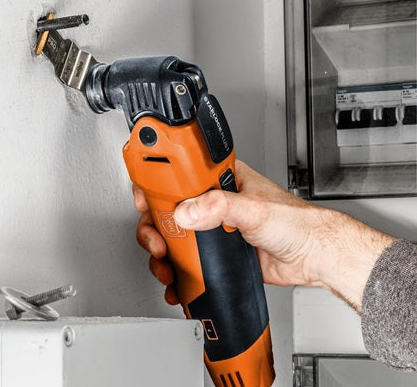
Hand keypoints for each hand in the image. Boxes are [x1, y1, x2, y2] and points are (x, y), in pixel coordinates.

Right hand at [134, 160, 394, 310]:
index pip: (177, 175)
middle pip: (167, 210)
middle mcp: (212, 202)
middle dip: (154, 228)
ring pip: (173, 239)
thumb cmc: (297, 223)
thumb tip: (187, 212)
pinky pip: (187, 262)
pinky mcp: (216, 254)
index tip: (143, 198)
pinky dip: (177, 274)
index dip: (154, 185)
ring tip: (166, 267)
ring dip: (162, 255)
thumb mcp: (254, 208)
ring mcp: (212, 229)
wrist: (314, 257)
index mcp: (218, 180)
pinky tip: (177, 283)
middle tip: (156, 241)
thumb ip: (219, 207)